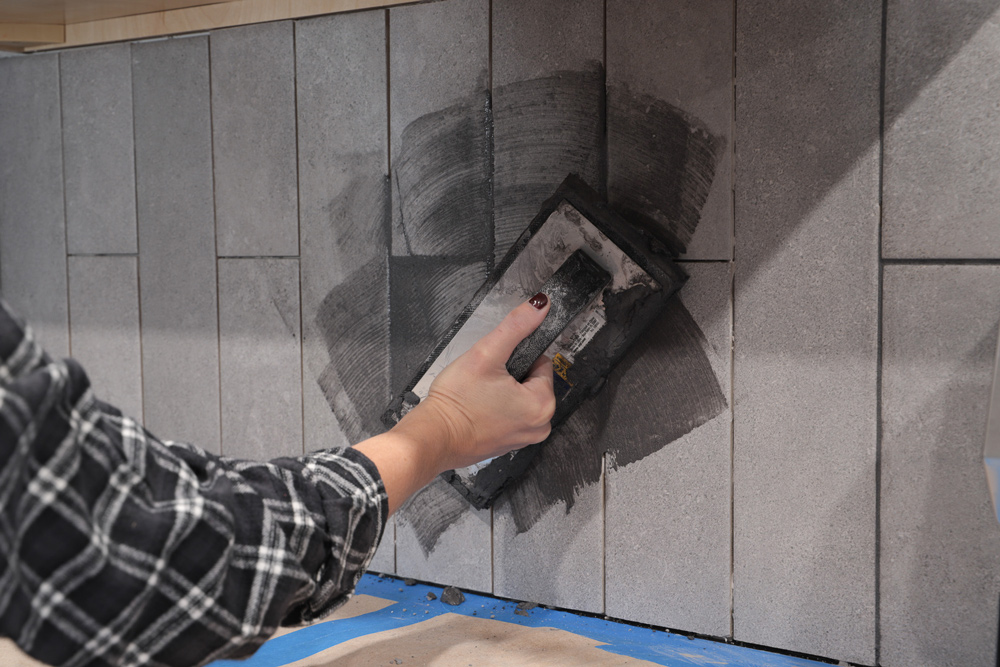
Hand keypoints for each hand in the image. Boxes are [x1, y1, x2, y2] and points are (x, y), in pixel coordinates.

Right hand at [354, 294, 555, 513]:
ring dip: (503, 392)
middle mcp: (541, 426)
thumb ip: (516, 326)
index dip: (517, 358)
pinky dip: (498, 409)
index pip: (541, 363)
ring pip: (521, 398)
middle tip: (484, 381)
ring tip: (479, 396)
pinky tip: (478, 409)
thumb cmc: (457, 401)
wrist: (433, 437)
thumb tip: (541, 304)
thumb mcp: (486, 354)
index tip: (496, 366)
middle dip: (510, 376)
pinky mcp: (509, 445)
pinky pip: (511, 416)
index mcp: (543, 404)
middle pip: (532, 381)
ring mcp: (525, 439)